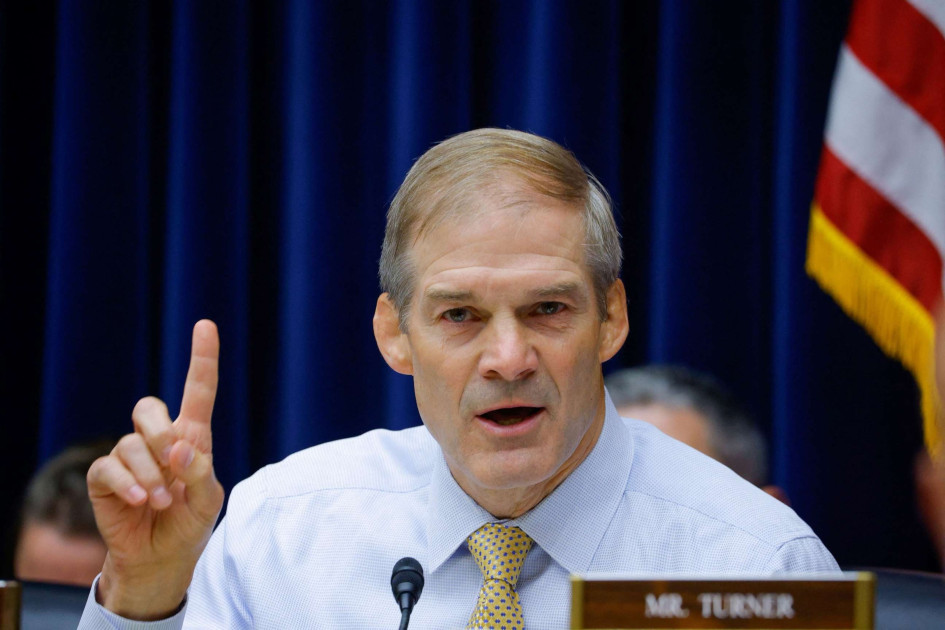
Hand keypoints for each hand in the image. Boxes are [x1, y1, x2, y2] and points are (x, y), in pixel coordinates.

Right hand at [87, 320, 224, 619]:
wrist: (162, 557)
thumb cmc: (189, 523)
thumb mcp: (208, 500)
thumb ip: (200, 471)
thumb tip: (180, 447)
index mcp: (192, 438)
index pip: (198, 391)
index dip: (201, 358)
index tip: (205, 325)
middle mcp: (158, 440)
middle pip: (148, 408)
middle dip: (160, 432)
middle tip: (175, 463)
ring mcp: (130, 456)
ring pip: (131, 442)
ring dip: (150, 472)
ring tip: (161, 500)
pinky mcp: (106, 477)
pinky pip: (109, 465)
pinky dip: (128, 482)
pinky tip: (139, 499)